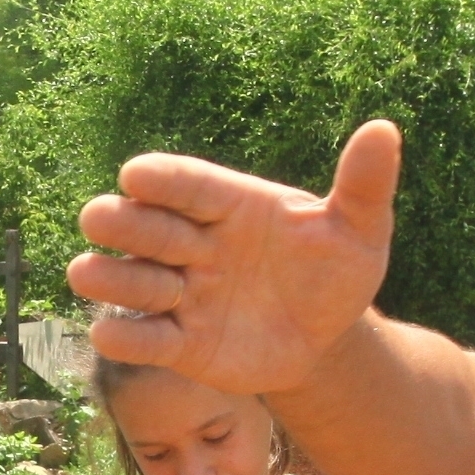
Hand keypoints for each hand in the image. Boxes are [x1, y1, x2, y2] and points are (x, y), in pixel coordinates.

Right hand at [71, 122, 402, 394]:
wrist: (326, 339)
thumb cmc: (336, 272)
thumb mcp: (359, 231)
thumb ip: (363, 186)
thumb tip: (384, 130)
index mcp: (231, 205)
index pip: (189, 184)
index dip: (162, 179)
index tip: (134, 174)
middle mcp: (196, 244)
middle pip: (147, 227)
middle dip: (122, 223)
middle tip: (99, 218)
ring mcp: (183, 294)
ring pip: (133, 280)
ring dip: (113, 277)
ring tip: (89, 273)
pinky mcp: (180, 344)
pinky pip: (144, 339)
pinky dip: (125, 338)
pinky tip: (110, 334)